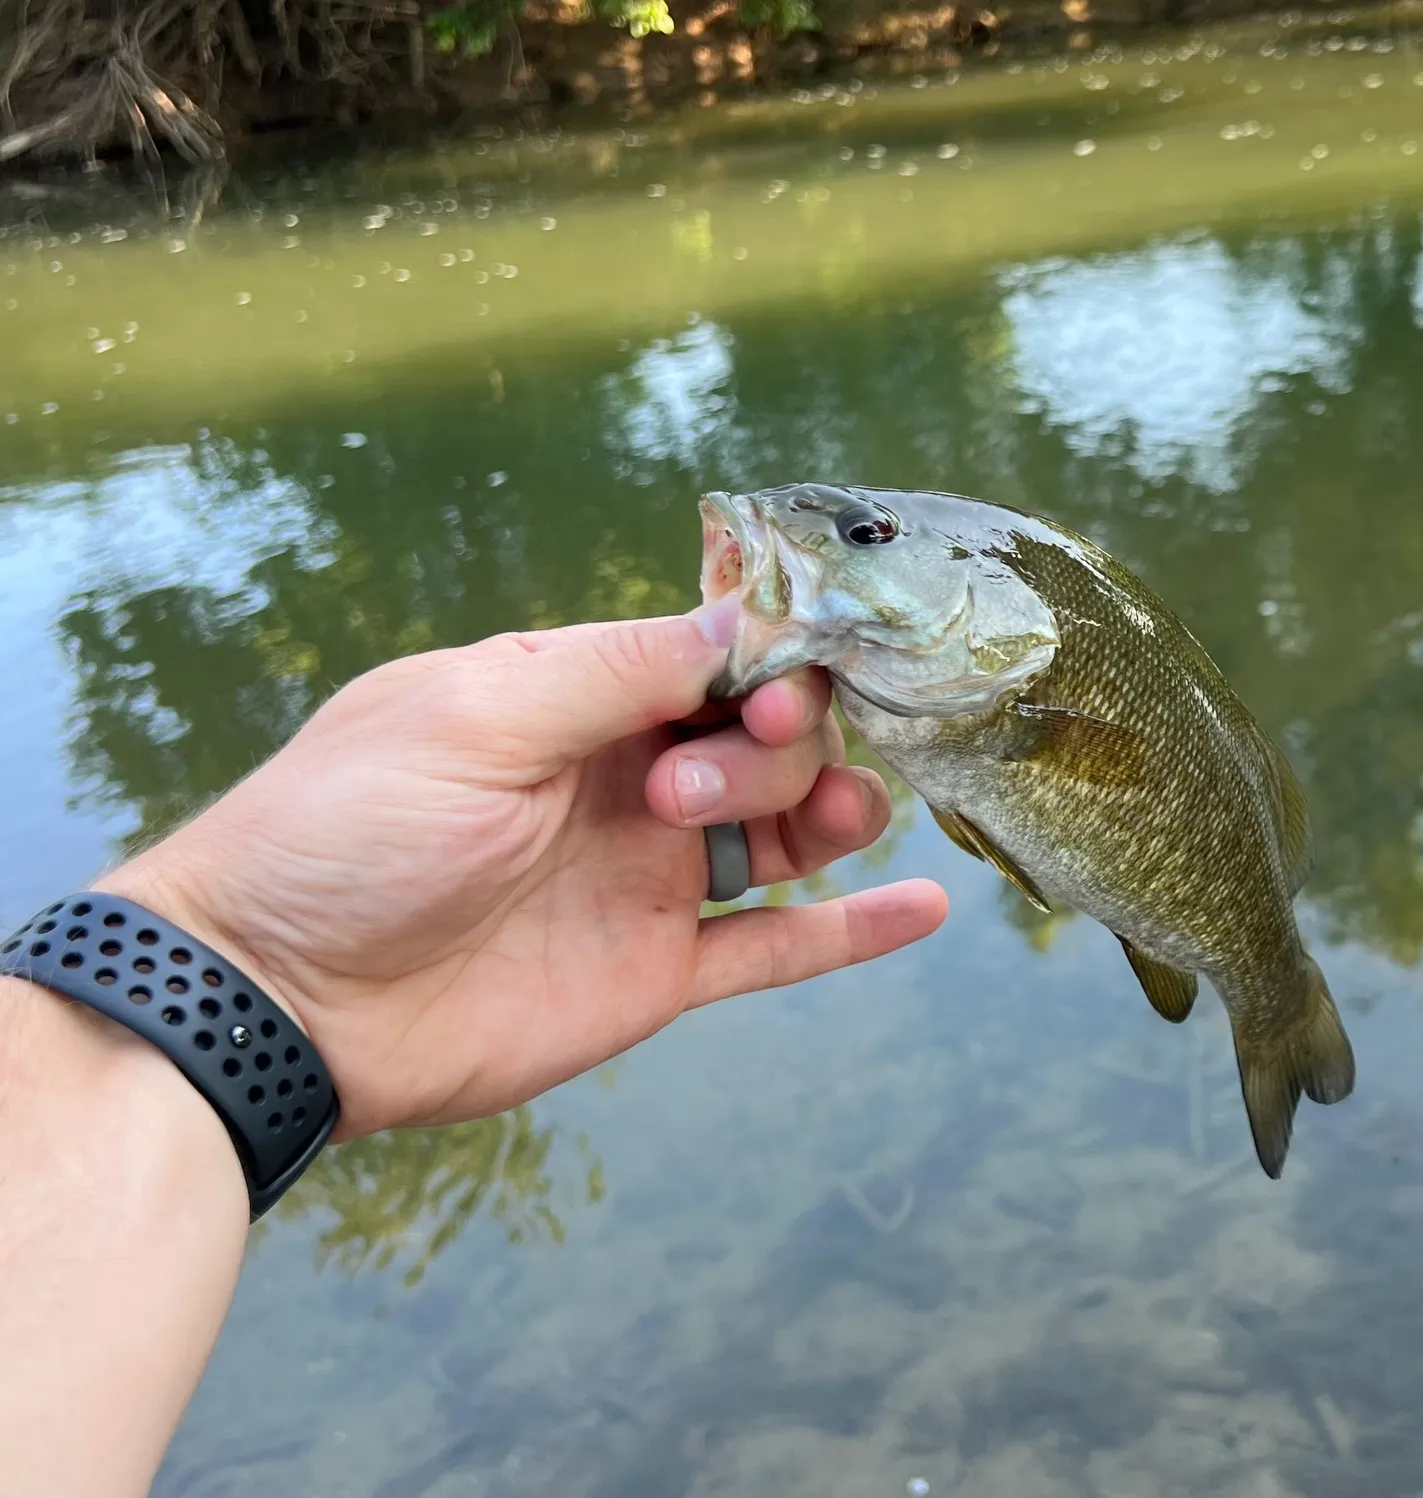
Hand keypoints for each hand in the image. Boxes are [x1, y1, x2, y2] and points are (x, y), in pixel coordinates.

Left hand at [96, 599, 946, 1137]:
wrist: (278, 1001)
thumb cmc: (348, 833)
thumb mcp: (473, 717)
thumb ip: (613, 669)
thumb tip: (740, 620)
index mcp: (576, 700)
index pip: (714, 656)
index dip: (764, 663)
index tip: (767, 689)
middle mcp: (625, 779)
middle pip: (764, 737)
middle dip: (765, 744)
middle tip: (683, 789)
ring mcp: (647, 877)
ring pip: (786, 832)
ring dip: (829, 812)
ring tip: (824, 827)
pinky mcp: (655, 971)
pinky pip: (773, 948)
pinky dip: (850, 932)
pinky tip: (924, 908)